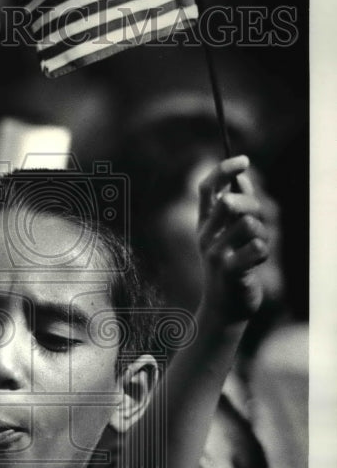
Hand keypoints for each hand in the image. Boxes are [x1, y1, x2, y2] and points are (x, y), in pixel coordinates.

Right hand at [197, 155, 270, 323]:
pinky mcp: (229, 271)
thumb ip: (236, 206)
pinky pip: (257, 248)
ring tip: (257, 247)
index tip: (243, 159)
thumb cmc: (230, 267)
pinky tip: (257, 262)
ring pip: (249, 224)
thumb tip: (241, 178)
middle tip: (257, 221)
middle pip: (230, 201)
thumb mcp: (228, 235)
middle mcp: (205, 236)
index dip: (223, 169)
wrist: (224, 308)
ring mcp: (214, 254)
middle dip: (252, 205)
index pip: (206, 188)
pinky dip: (264, 252)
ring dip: (262, 234)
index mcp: (204, 224)